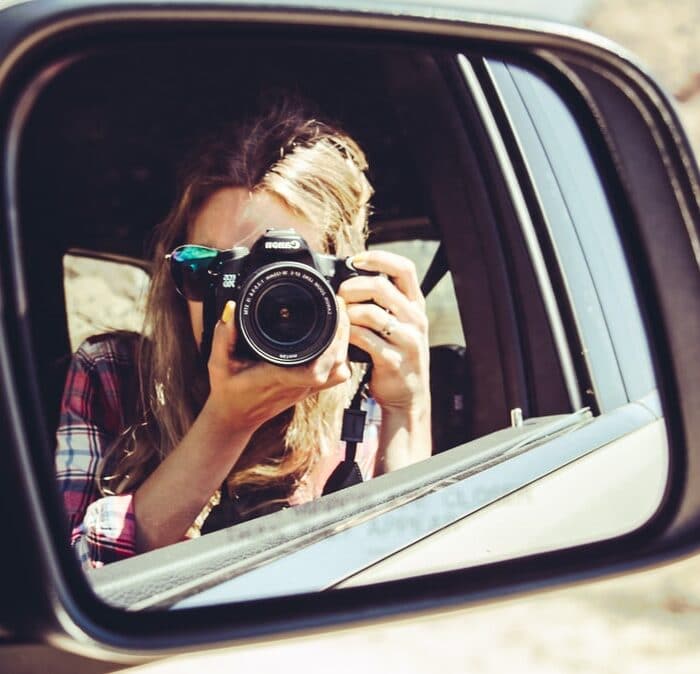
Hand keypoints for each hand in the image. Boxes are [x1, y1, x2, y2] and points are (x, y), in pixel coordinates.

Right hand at [204, 299, 351, 434]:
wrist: (236, 417)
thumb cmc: (228, 390)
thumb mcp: (218, 363)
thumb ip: (223, 337)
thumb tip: (231, 309)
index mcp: (277, 377)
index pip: (314, 370)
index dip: (330, 346)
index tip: (332, 318)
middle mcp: (297, 384)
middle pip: (335, 365)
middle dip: (343, 335)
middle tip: (338, 308)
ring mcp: (306, 388)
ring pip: (339, 371)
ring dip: (344, 346)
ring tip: (339, 320)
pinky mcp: (309, 388)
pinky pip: (335, 375)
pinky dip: (341, 358)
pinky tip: (335, 341)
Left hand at [338, 250, 429, 416]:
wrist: (408, 396)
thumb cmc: (397, 354)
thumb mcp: (400, 324)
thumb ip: (385, 302)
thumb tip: (352, 278)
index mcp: (416, 305)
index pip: (404, 268)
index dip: (379, 258)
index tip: (356, 260)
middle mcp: (415, 319)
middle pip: (381, 287)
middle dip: (353, 287)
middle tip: (340, 295)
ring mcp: (407, 340)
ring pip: (371, 313)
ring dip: (348, 312)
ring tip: (341, 318)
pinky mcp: (394, 361)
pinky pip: (365, 339)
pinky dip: (348, 335)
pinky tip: (344, 337)